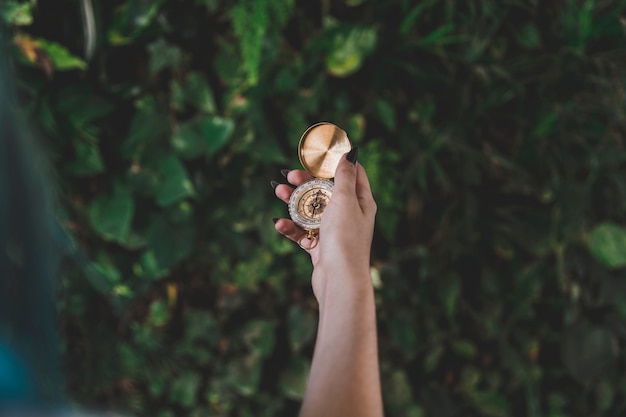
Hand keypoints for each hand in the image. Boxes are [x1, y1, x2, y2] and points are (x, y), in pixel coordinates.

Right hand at [273, 148, 376, 298]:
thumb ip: (344, 176)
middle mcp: (349, 214)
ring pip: (310, 210)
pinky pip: (303, 231)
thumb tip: (351, 152)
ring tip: (278, 192)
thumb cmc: (345, 238)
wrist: (339, 280)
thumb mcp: (345, 200)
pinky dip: (291, 226)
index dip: (335, 161)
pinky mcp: (320, 246)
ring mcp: (334, 231)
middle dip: (305, 181)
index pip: (352, 173)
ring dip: (293, 201)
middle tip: (288, 174)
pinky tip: (280, 223)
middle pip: (325, 191)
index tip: (317, 153)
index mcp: (361, 201)